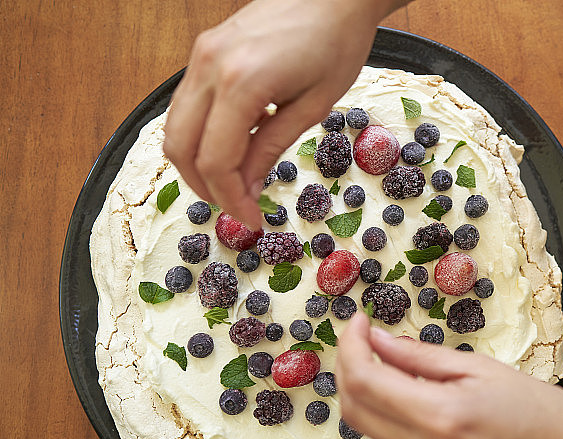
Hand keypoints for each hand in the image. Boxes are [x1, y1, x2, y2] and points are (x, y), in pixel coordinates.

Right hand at [163, 0, 399, 227]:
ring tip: (234, 184)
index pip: (216, 160)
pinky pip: (187, 105)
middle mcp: (209, 67)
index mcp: (241, 82)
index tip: (251, 220)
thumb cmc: (336, 42)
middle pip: (180, 147)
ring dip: (198, 164)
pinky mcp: (204, 51)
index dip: (229, 199)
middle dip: (205, 187)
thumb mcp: (311, 106)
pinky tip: (232, 148)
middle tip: (238, 208)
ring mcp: (201, 55)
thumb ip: (270, 148)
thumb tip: (245, 189)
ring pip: (175, 127)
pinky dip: (200, 135)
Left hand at [336, 313, 562, 438]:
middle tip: (365, 342)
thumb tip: (376, 339)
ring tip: (419, 381)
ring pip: (378, 432)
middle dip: (352, 369)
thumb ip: (419, 356)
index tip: (357, 325)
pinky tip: (438, 419)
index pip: (365, 381)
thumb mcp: (481, 369)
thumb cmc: (542, 413)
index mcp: (443, 418)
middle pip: (355, 410)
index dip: (351, 347)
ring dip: (383, 399)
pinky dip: (406, 428)